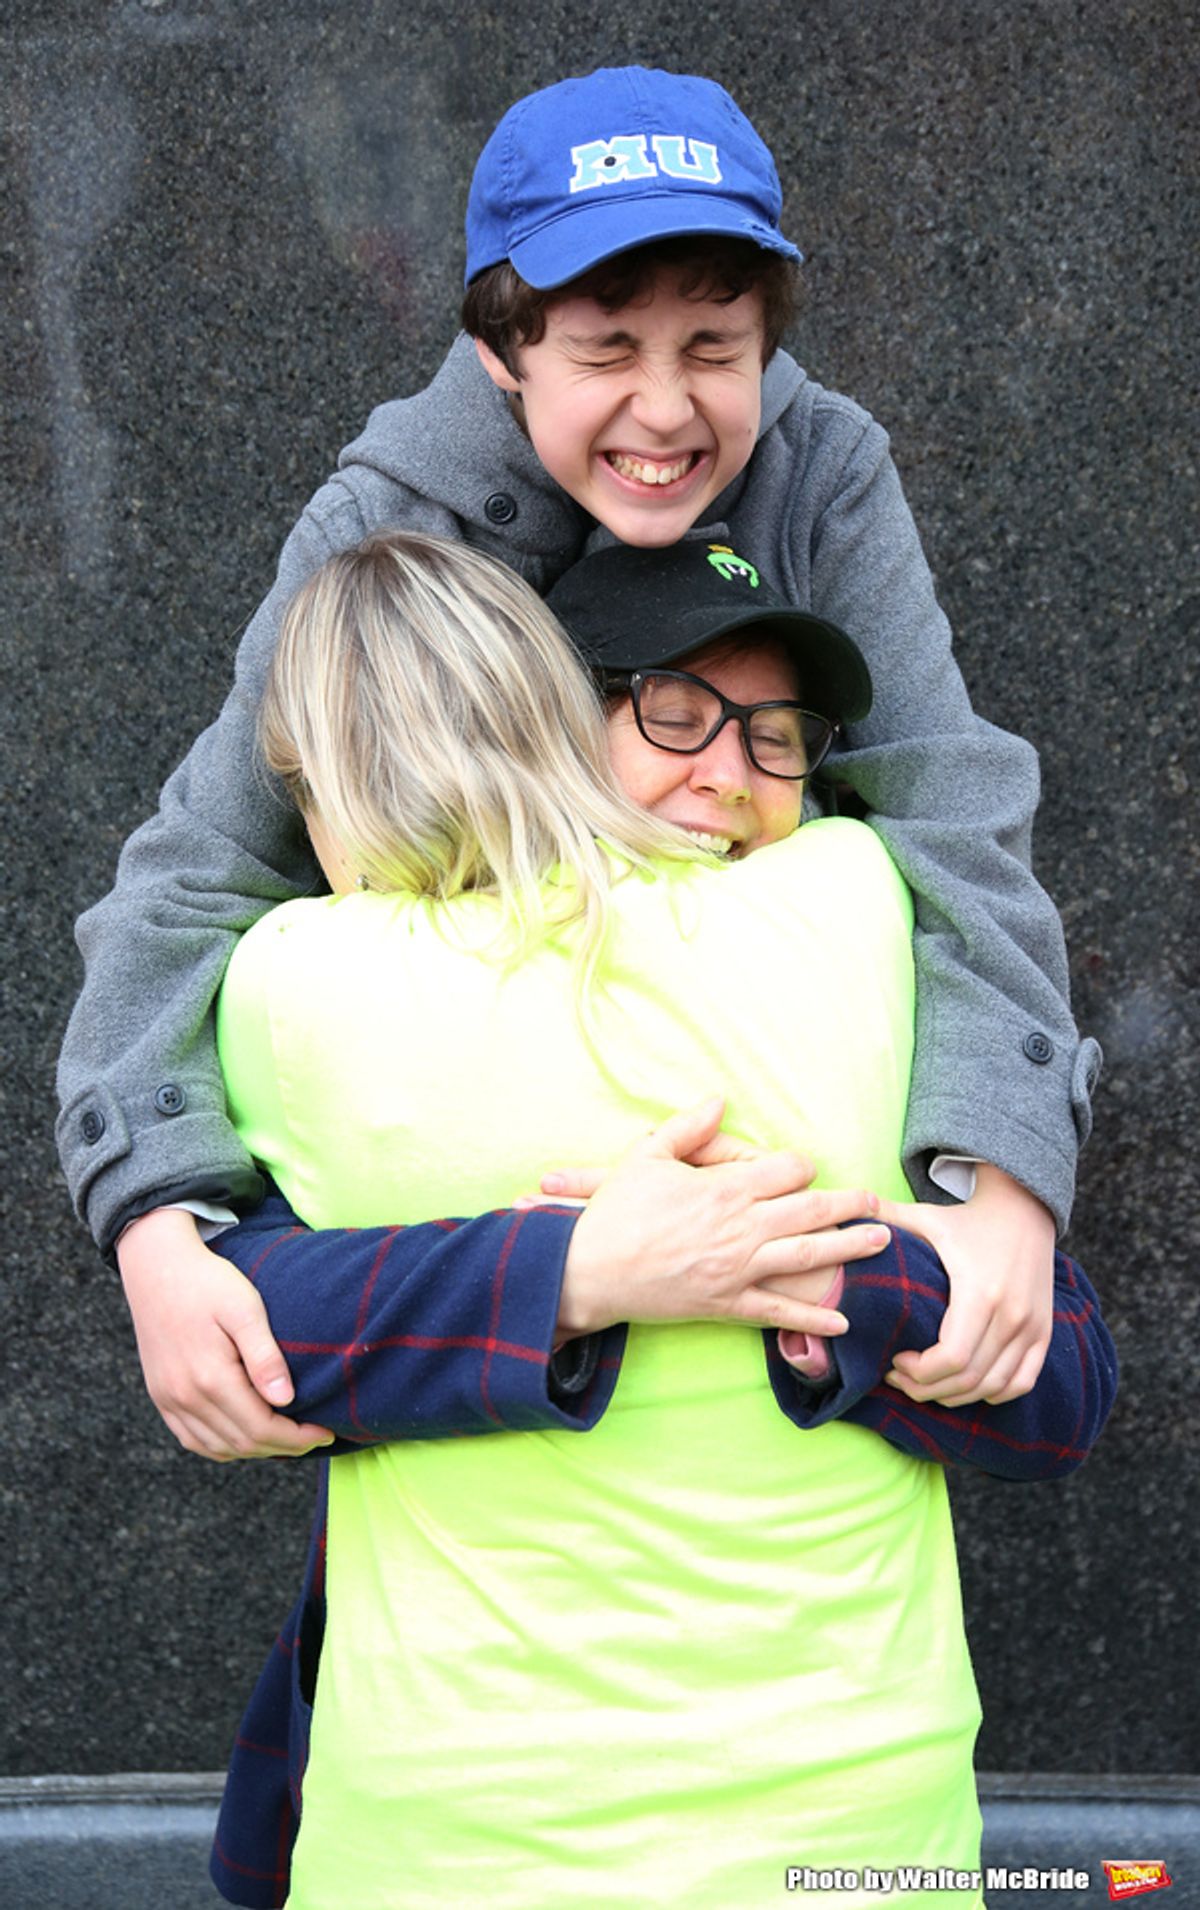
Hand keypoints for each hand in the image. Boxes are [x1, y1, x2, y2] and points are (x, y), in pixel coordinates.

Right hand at [117, 1209, 334, 1460]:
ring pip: (218, 1449)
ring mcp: (168, 1400)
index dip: (297, 1437)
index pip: (261, 1428)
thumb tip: (285, 1400)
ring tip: (287, 1438)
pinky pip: (193, 1440)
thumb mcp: (244, 1308)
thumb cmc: (207, 1282)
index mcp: (210, 1377)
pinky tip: (246, 1436)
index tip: (326, 1432)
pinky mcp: (160, 1397)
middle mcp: (185, 1397)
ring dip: (256, 1451)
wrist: (156, 1267)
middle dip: (283, 1447)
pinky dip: (224, 1447)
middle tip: (314, 1437)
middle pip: (242, 1444)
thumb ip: (264, 1356)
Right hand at [554, 1097, 887, 1339]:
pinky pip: (778, 1312)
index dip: (802, 1168)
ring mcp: (738, 1268)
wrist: (590, 1270)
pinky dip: (812, 1319)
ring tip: (880, 1243)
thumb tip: (719, 1100)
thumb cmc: (615, 1211)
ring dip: (848, 1248)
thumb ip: (687, 1126)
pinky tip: (843, 1322)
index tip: (805, 1170)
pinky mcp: (726, 1303)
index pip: (787, 1171)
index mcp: (725, 1187)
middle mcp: (741, 1227)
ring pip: (807, 1257)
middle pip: (810, 1211)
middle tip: (875, 1203)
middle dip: (847, 1205)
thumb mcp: (646, 1156)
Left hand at [875, 1164, 1054, 1405]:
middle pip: (967, 1379)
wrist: (1023, 1210)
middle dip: (927, 1389)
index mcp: (979, 1292)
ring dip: (955, 1396)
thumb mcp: (925, 1217)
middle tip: (900, 1379)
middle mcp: (1011, 1315)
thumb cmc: (965, 1219)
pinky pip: (1020, 1383)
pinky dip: (992, 1393)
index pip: (951, 1357)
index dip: (919, 1373)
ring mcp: (1032, 1327)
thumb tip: (839, 1212)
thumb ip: (883, 1219)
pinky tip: (965, 1385)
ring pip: (992, 1388)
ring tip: (925, 1384)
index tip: (895, 1362)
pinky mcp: (1044, 1334)